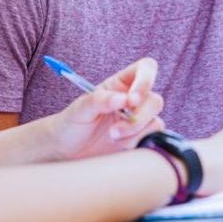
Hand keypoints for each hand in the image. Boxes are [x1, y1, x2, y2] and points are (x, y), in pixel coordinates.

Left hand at [48, 57, 164, 160]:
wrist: (67, 152)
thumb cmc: (71, 124)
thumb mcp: (80, 109)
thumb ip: (100, 100)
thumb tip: (123, 99)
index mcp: (120, 84)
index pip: (146, 68)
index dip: (146, 80)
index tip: (132, 100)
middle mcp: (134, 100)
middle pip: (155, 100)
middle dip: (138, 117)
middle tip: (113, 131)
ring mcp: (139, 121)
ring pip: (155, 122)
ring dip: (134, 133)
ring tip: (111, 138)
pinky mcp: (141, 140)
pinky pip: (153, 140)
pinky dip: (137, 144)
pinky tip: (119, 147)